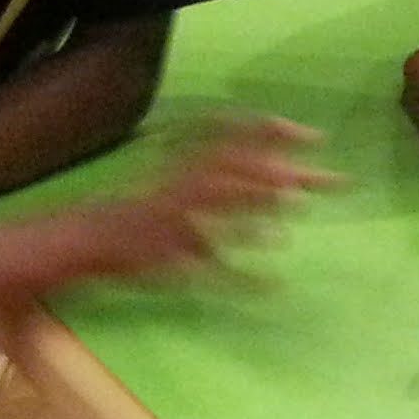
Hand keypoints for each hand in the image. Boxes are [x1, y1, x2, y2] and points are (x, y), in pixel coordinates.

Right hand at [73, 116, 333, 280]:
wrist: (86, 240)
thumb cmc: (142, 209)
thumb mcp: (177, 174)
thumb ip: (218, 164)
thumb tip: (279, 163)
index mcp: (183, 168)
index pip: (229, 139)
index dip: (269, 132)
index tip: (313, 135)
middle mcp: (179, 190)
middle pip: (234, 175)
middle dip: (284, 174)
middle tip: (332, 180)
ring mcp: (173, 226)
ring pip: (215, 214)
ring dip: (255, 207)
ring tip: (297, 207)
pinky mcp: (170, 262)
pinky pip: (209, 271)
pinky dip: (242, 279)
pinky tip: (274, 285)